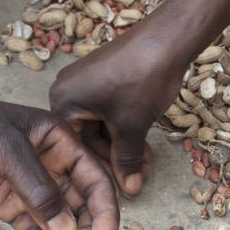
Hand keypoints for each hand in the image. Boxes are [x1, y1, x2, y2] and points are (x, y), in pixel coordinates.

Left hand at [0, 89, 119, 229]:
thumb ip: (38, 191)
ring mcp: (28, 186)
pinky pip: (32, 228)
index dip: (105, 210)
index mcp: (59, 141)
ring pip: (58, 220)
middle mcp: (50, 164)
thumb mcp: (4, 152)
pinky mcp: (7, 203)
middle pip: (81, 204)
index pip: (95, 178)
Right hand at [49, 20, 192, 196]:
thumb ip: (127, 160)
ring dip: (123, 144)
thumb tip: (129, 190)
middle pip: (87, 136)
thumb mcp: (132, 126)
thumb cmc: (142, 79)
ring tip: (145, 163)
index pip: (74, 146)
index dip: (99, 169)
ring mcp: (85, 81)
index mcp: (63, 101)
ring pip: (101, 125)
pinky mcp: (104, 76)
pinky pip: (108, 110)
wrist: (167, 38)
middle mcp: (67, 89)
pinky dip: (124, 126)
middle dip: (115, 157)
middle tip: (138, 176)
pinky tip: (143, 142)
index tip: (119, 187)